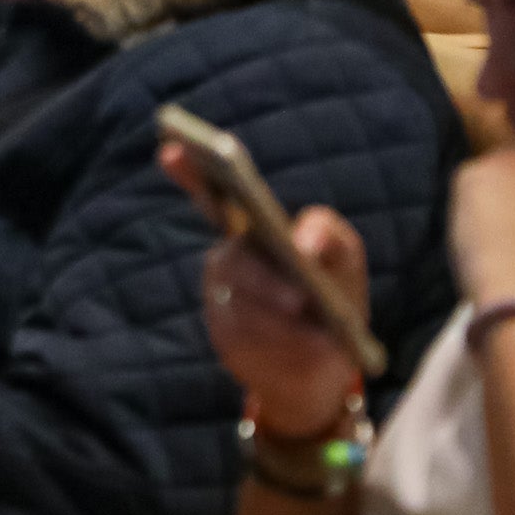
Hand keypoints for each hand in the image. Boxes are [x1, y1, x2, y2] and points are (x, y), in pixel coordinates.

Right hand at [166, 142, 372, 435]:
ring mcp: (224, 300)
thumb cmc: (333, 298)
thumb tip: (302, 243)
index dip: (190, 172)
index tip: (171, 148)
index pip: (212, 196)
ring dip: (277, 308)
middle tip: (296, 293)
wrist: (321, 366)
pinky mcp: (227, 337)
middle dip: (262, 276)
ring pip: (243, 300)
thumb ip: (329, 234)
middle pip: (234, 260)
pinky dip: (280, 338)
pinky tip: (310, 345)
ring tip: (310, 318)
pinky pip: (246, 333)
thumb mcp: (343, 261)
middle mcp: (229, 261)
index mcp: (251, 230)